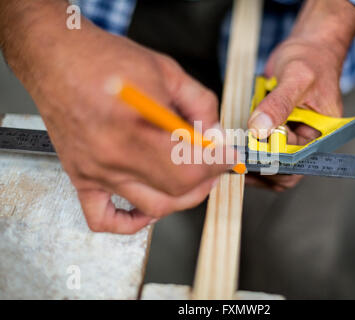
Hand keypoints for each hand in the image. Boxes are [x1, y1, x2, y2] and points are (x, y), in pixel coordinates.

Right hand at [1, 2, 233, 232]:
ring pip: (152, 207)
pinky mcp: (82, 176)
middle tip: (214, 165)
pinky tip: (146, 209)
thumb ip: (200, 104)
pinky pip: (103, 218)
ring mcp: (97, 171)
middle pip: (176, 191)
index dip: (218, 164)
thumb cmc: (105, 59)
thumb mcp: (167, 71)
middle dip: (206, 180)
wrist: (57, 58)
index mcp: (137, 127)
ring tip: (191, 180)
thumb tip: (215, 134)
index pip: (191, 167)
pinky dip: (129, 222)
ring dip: (180, 199)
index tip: (228, 156)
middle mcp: (115, 156)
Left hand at [246, 0, 354, 191]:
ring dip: (251, 158)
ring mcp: (289, 139)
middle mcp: (306, 143)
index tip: (253, 148)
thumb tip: (260, 130)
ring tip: (235, 145)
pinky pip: (260, 152)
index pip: (298, 163)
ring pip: (269, 165)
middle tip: (238, 150)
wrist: (306, 49)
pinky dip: (248, 149)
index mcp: (322, 136)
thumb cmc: (311, 61)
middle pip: (282, 170)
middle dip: (259, 162)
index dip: (275, 161)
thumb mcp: (297, 78)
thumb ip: (279, 104)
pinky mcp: (274, 134)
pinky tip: (236, 141)